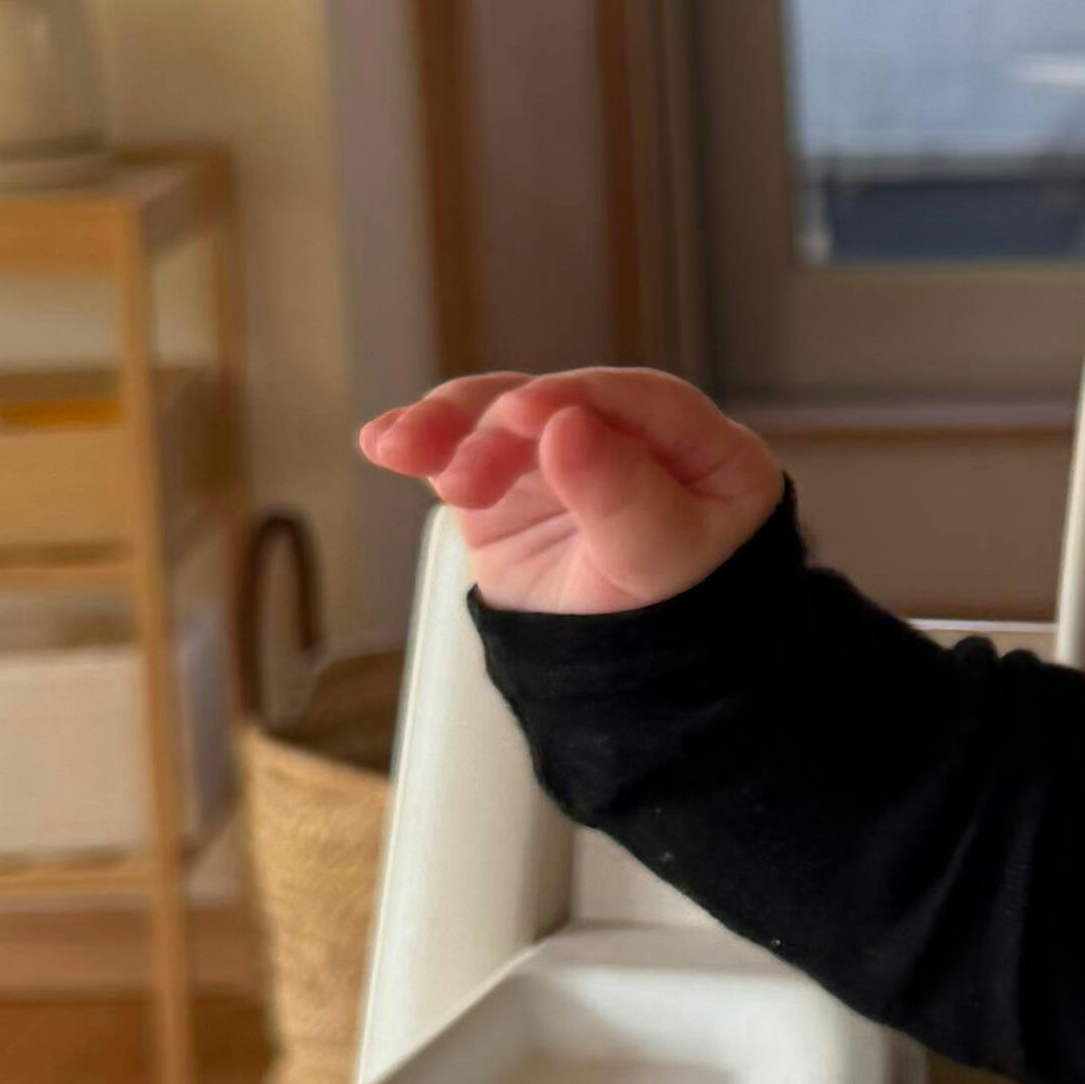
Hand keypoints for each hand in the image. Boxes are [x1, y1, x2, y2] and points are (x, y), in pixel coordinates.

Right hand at [357, 364, 781, 620]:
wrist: (626, 685)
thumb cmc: (672, 619)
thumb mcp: (661, 560)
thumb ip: (623, 495)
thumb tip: (566, 424)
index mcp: (700, 447)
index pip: (642, 400)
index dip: (583, 398)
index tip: (529, 412)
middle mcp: (626, 435)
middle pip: (556, 405)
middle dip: (499, 430)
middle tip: (463, 479)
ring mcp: (559, 456)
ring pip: (496, 416)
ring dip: (446, 426)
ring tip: (405, 450)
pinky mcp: (504, 482)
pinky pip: (460, 450)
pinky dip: (421, 442)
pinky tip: (384, 442)